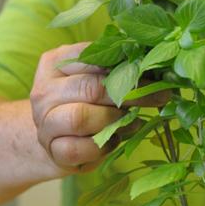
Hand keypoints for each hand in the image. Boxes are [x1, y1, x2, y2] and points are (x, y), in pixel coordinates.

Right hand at [30, 43, 168, 174]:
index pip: (91, 56)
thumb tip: (156, 64)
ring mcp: (44, 121)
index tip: (155, 70)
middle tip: (160, 97)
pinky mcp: (52, 150)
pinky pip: (79, 148)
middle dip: (131, 93)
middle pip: (91, 87)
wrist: (54, 138)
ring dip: (115, 120)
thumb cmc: (81, 101)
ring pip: (81, 117)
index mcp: (55, 63)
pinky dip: (104, 146)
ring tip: (135, 120)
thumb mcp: (92, 77)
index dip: (127, 63)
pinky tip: (115, 140)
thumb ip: (114, 67)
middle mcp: (45, 90)